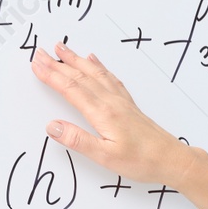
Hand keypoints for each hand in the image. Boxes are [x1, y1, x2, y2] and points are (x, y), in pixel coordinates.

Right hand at [28, 41, 207, 208]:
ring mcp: (121, 101)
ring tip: (62, 48)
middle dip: (58, 63)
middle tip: (40, 52)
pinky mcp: (128, 104)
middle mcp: (111, 101)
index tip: (36, 64)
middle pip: (79, 77)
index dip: (51, 76)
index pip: (71, 89)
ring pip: (94, 73)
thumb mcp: (106, 157)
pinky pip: (110, 78)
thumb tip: (52, 126)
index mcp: (102, 113)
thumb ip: (78, 140)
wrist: (171, 159)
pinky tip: (93, 60)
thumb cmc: (142, 160)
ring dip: (76, 59)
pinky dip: (98, 66)